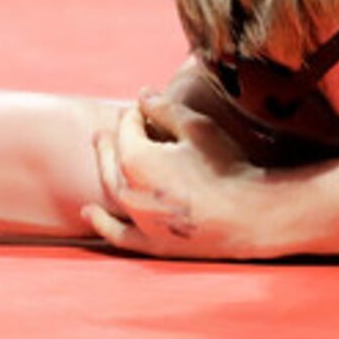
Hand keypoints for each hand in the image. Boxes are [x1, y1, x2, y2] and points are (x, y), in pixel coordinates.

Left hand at [81, 94, 273, 258]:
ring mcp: (138, 220)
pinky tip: (90, 213)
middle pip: (112, 157)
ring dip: (105, 167)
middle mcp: (128, 190)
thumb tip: (142, 95)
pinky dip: (103, 223)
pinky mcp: (151, 243)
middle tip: (113, 125)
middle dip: (112, 138)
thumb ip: (165, 109)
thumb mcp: (197, 128)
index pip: (127, 127)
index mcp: (135, 159)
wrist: (248, 216)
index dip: (134, 113)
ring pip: (112, 189)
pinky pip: (118, 233)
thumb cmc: (225, 167)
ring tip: (101, 150)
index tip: (142, 106)